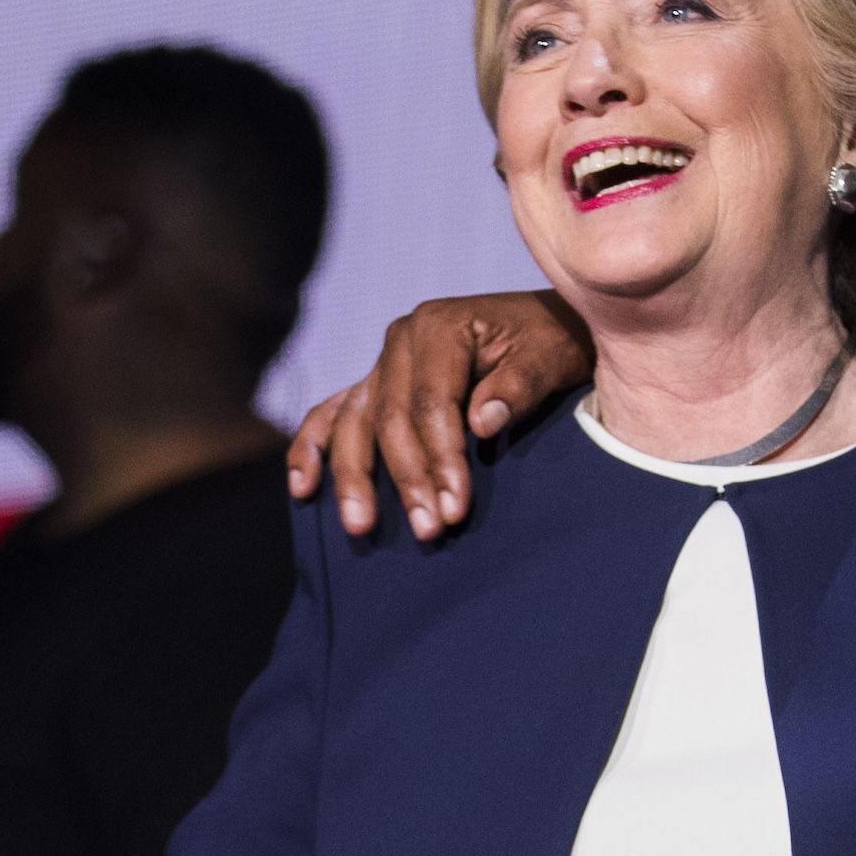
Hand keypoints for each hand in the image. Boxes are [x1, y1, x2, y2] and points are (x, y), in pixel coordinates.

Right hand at [285, 291, 587, 542]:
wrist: (548, 327)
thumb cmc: (552, 343)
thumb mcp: (549, 358)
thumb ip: (518, 387)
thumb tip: (480, 423)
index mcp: (439, 325)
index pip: (430, 402)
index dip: (440, 458)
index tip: (455, 507)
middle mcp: (401, 340)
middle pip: (387, 418)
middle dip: (406, 479)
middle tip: (427, 530)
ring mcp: (383, 364)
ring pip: (353, 423)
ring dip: (353, 479)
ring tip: (360, 527)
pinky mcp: (376, 385)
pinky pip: (333, 415)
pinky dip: (312, 449)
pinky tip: (303, 488)